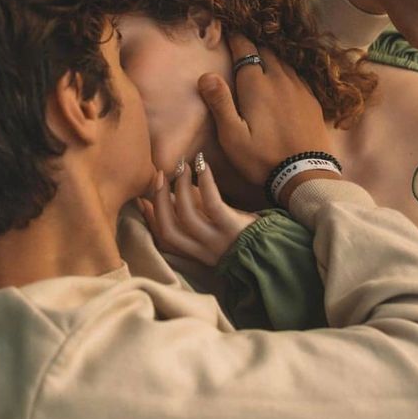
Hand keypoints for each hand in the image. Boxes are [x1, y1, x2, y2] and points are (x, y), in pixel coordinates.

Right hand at [138, 159, 257, 266]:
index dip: (149, 218)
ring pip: (186, 216)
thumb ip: (195, 214)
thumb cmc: (244, 235)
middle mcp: (203, 250)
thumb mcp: (215, 231)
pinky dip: (204, 182)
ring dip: (180, 188)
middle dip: (159, 201)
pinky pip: (212, 203)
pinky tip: (202, 165)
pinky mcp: (232, 226)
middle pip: (169, 229)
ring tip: (182, 166)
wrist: (276, 249)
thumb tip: (172, 190)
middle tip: (159, 175)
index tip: (141, 197)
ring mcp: (217, 240)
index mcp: (197, 252)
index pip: (164, 238)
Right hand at [197, 33, 335, 186]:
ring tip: (260, 55)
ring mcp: (299, 88)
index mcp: (256, 84)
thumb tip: (206, 75)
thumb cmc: (262, 158)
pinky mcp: (312, 99)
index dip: (235, 38)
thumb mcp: (232, 136)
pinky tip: (283, 77)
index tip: (227, 29)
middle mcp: (279, 79)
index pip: (245, 49)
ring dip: (270, 55)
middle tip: (241, 41)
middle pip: (265, 50)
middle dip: (252, 43)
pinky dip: (285, 69)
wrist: (305, 174)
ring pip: (282, 61)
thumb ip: (219, 103)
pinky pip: (296, 74)